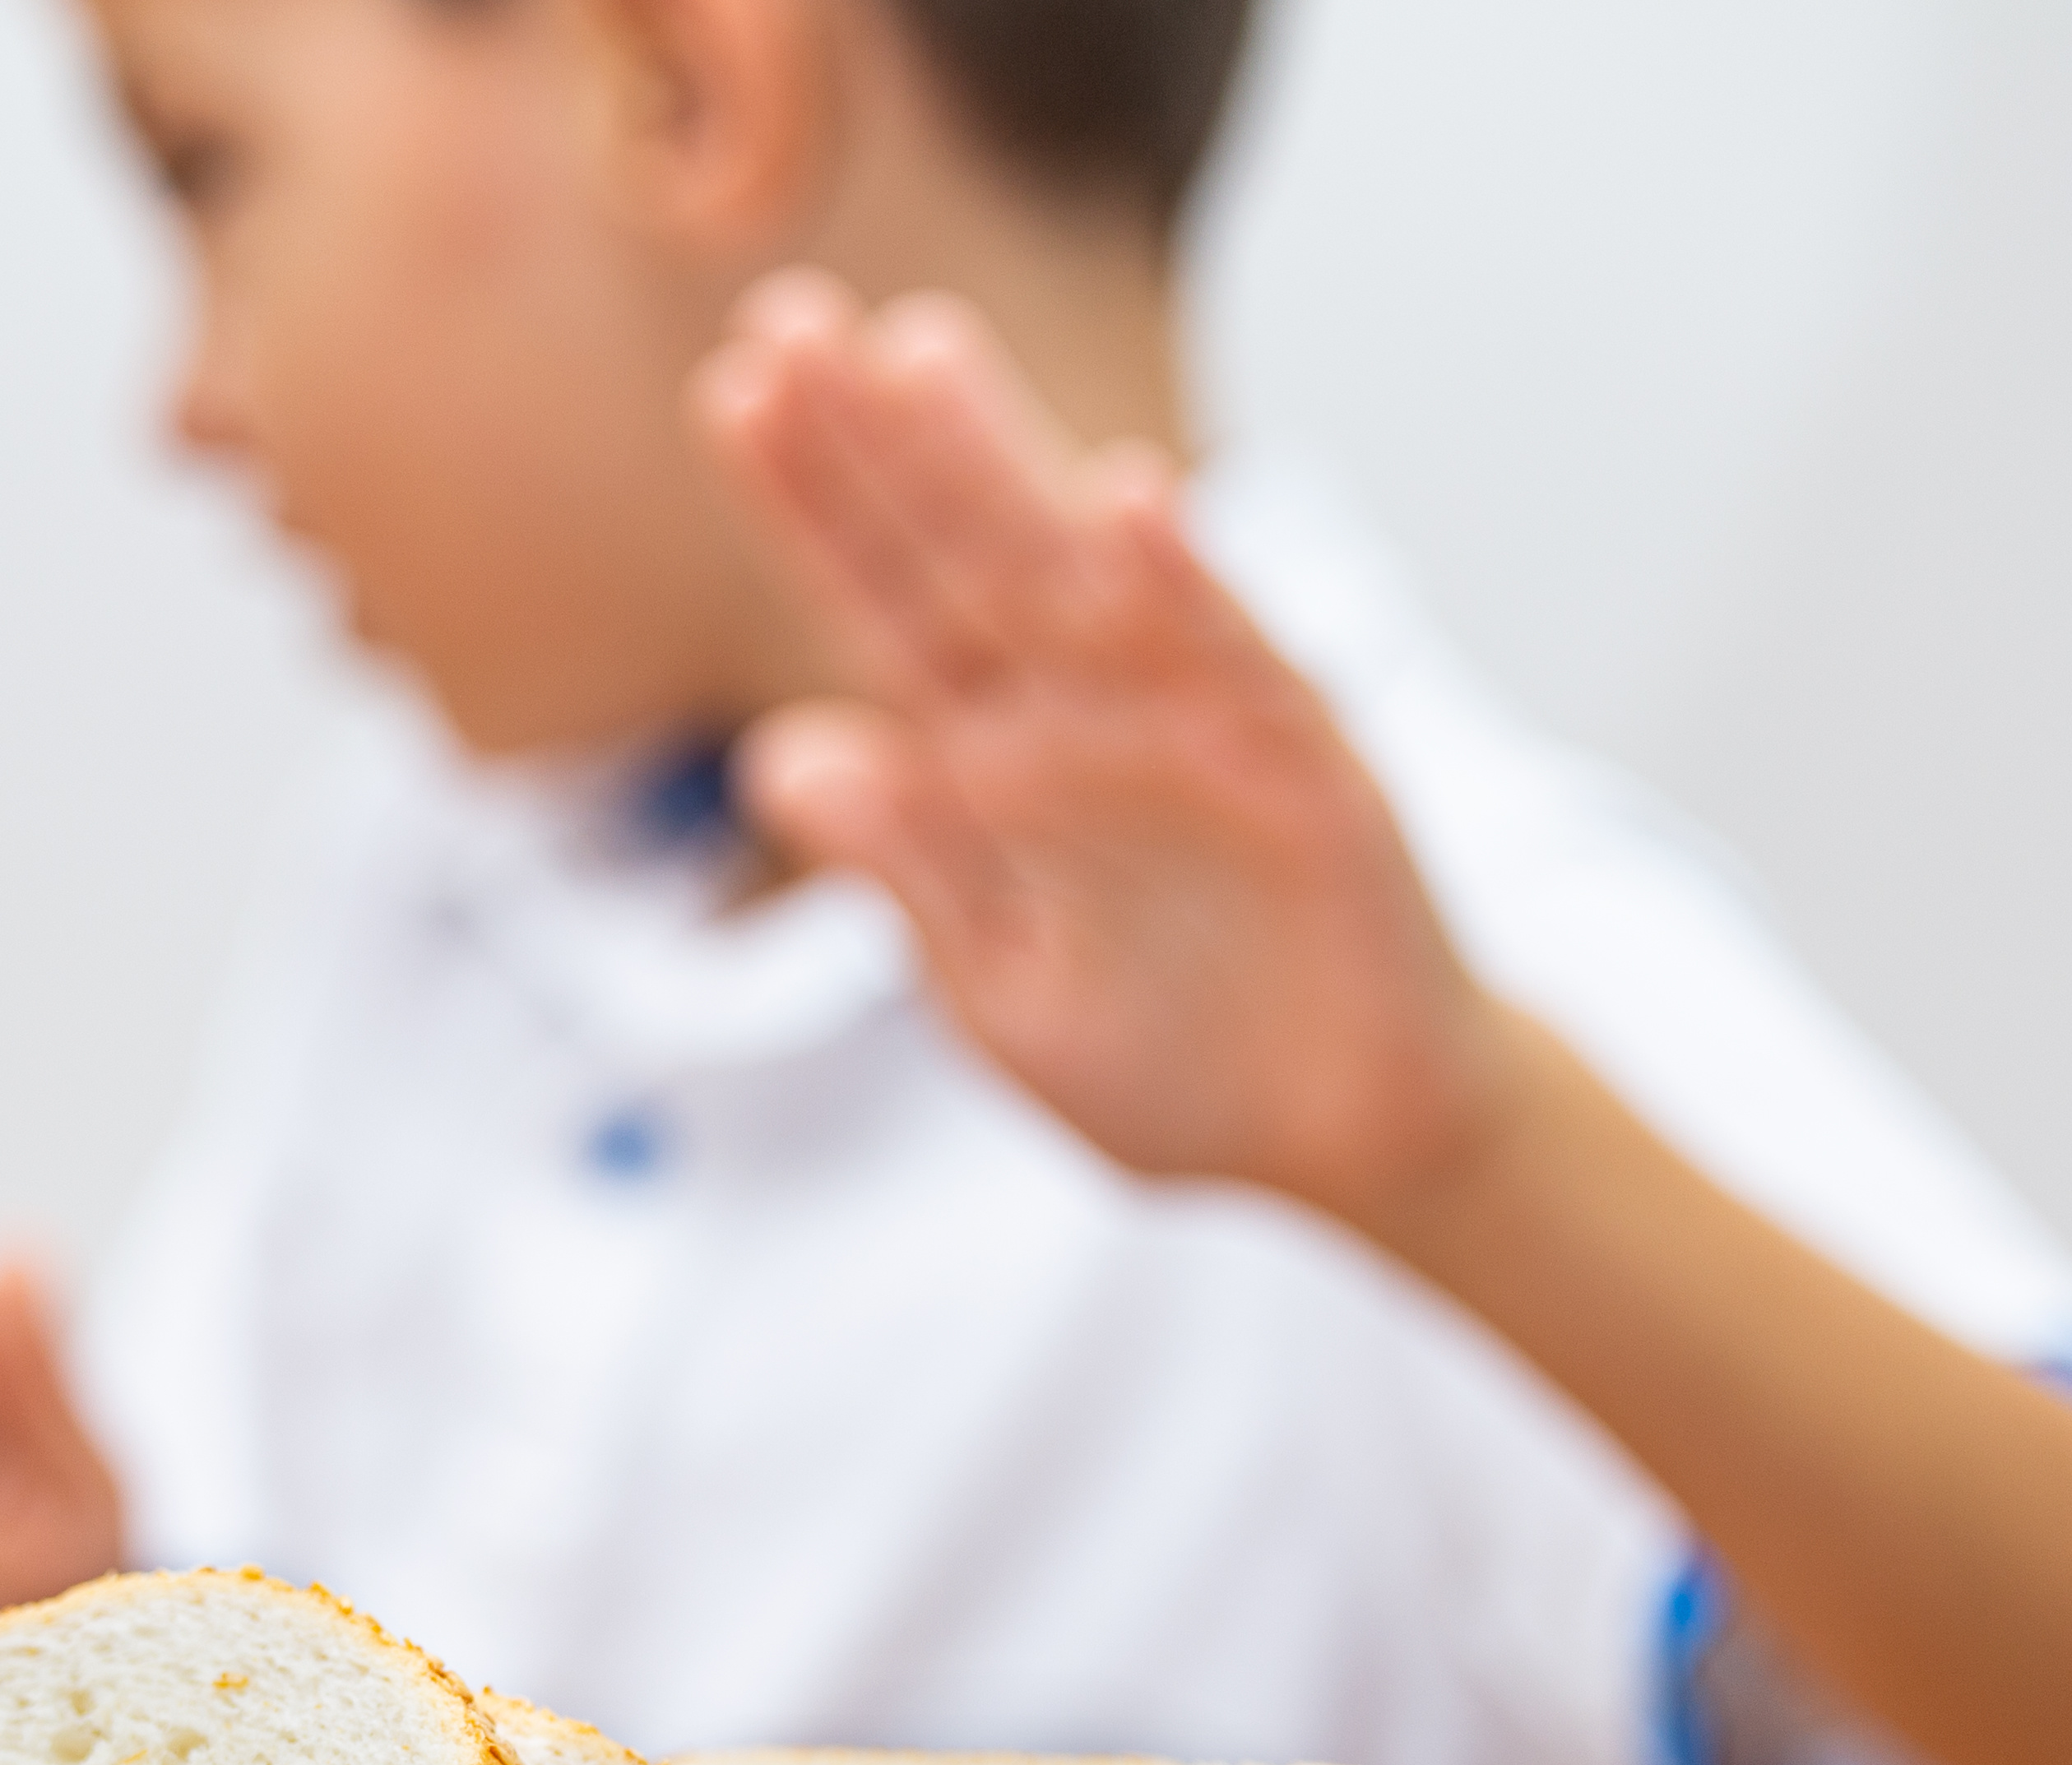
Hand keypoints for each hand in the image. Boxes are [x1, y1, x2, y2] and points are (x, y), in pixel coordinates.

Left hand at [693, 270, 1515, 1228]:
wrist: (1339, 1138)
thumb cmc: (1167, 1063)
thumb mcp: (1002, 992)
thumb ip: (908, 873)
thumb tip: (778, 756)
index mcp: (992, 760)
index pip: (881, 607)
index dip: (811, 506)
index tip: (731, 396)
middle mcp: (1084, 711)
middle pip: (965, 556)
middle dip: (883, 443)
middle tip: (790, 318)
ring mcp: (1195, 724)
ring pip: (1087, 578)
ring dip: (1011, 469)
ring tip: (924, 358)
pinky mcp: (1303, 768)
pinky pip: (1238, 663)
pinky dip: (1187, 587)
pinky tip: (1130, 503)